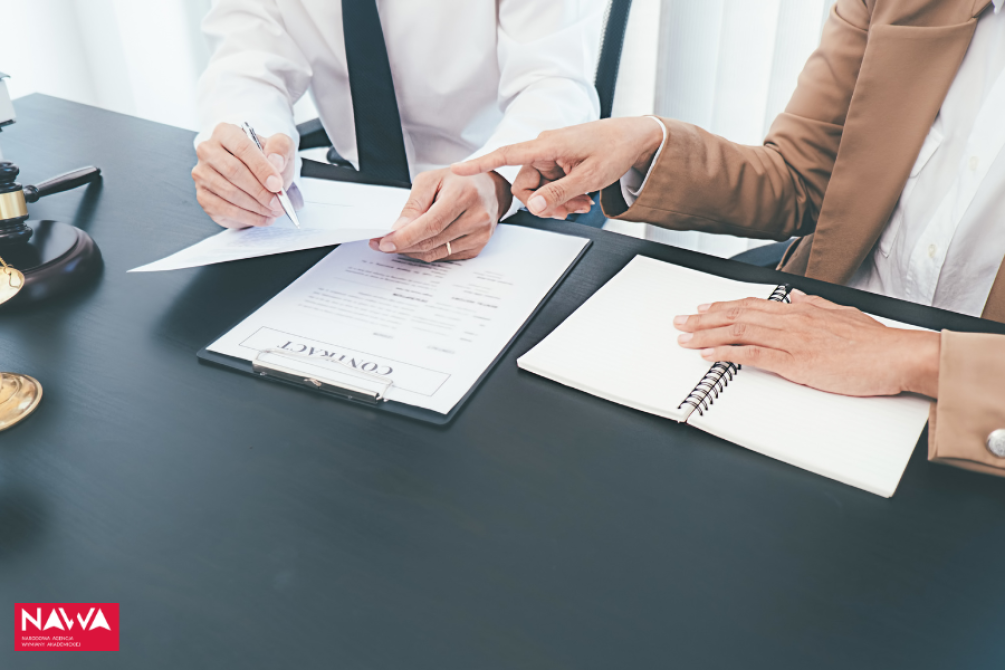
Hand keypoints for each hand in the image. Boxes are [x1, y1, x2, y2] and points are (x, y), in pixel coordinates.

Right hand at [191, 123, 295, 228]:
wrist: (259, 179)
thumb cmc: (267, 161)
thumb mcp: (281, 148)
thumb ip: (281, 148)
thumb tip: (275, 161)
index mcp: (226, 132)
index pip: (242, 149)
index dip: (261, 168)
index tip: (278, 185)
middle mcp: (208, 150)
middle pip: (234, 171)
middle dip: (260, 191)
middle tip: (278, 203)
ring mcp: (202, 173)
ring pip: (229, 192)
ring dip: (256, 206)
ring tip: (274, 211)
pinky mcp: (202, 195)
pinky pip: (223, 209)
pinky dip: (247, 216)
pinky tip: (262, 218)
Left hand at [368, 168, 512, 261]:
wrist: (488, 188)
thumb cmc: (459, 181)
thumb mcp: (431, 180)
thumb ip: (414, 205)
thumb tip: (398, 229)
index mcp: (464, 195)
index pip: (431, 224)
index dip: (406, 237)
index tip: (385, 242)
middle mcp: (477, 217)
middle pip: (432, 241)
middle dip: (403, 245)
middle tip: (382, 244)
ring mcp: (480, 235)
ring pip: (437, 253)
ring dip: (413, 251)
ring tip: (397, 243)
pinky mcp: (478, 246)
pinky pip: (446, 256)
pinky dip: (428, 252)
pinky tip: (418, 244)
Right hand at [451, 117, 664, 218]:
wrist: (635, 138)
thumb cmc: (614, 149)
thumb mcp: (588, 179)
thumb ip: (558, 194)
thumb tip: (532, 208)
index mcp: (546, 145)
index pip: (505, 155)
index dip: (479, 164)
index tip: (456, 170)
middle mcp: (544, 149)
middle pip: (525, 185)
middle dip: (545, 203)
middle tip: (570, 211)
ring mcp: (551, 156)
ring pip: (539, 189)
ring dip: (559, 202)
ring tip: (584, 203)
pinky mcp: (559, 163)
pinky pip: (551, 185)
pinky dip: (565, 196)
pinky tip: (584, 199)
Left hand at [673, 290, 941, 397]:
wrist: (897, 356)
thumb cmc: (875, 342)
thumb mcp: (843, 313)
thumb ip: (816, 304)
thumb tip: (796, 295)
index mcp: (801, 310)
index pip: (752, 304)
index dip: (723, 306)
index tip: (702, 308)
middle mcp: (791, 321)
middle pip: (737, 315)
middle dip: (704, 318)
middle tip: (680, 321)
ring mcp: (791, 341)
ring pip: (738, 332)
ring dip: (706, 334)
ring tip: (683, 337)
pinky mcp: (795, 362)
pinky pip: (751, 355)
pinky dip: (725, 354)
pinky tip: (706, 355)